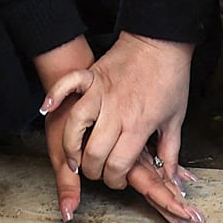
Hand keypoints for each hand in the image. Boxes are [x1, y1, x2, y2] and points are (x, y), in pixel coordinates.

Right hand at [40, 33, 204, 222]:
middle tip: (97, 170)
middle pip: (94, 153)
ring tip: (74, 155)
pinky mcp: (92, 76)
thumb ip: (170, 153)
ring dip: (70, 145)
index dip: (114, 180)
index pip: (118, 165)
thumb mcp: (175, 120)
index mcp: (139, 125)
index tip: (117, 179)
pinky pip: (67, 85)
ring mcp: (101, 92)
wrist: (161, 42)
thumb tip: (173, 179)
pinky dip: (54, 96)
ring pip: (75, 125)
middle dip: (92, 170)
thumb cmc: (170, 79)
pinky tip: (47, 109)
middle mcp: (117, 111)